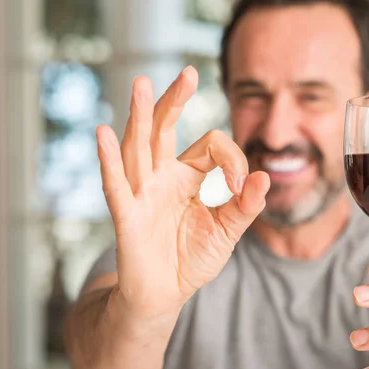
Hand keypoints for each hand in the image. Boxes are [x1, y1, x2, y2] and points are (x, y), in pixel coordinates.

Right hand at [96, 66, 269, 321]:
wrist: (166, 295)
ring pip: (138, 148)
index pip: (210, 146)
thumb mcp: (228, 231)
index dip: (232, 159)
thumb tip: (264, 176)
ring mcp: (141, 194)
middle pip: (164, 129)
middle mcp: (161, 177)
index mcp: (187, 177)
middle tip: (188, 73)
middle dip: (174, 101)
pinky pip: (116, 186)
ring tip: (141, 84)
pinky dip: (109, 162)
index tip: (242, 186)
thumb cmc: (192, 259)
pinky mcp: (127, 217)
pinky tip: (104, 133)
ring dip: (138, 116)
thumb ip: (246, 206)